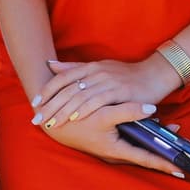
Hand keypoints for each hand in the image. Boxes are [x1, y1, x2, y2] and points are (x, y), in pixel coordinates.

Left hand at [31, 57, 179, 129]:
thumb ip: (74, 68)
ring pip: (80, 97)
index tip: (35, 104)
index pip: (62, 78)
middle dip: (50, 105)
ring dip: (64, 111)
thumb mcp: (99, 69)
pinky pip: (99, 101)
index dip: (47, 90)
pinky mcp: (120, 91)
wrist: (154, 76)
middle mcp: (97, 72)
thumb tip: (50, 65)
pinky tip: (75, 119)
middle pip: (68, 89)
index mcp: (90, 67)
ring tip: (52, 124)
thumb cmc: (125, 76)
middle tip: (37, 119)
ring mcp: (108, 81)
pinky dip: (85, 110)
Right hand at [40, 100, 185, 177]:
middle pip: (146, 154)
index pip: (146, 159)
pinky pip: (132, 138)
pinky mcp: (110, 138)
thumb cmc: (77, 121)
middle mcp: (116, 153)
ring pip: (140, 145)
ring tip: (175, 129)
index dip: (164, 163)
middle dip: (165, 151)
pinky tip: (153, 119)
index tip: (182, 170)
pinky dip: (145, 131)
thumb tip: (152, 109)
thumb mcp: (102, 116)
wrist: (52, 121)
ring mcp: (113, 147)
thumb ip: (127, 112)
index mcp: (117, 150)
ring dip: (157, 139)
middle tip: (184, 149)